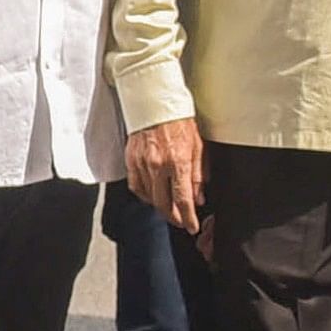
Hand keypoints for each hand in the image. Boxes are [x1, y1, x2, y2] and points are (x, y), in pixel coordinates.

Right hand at [126, 116, 205, 234]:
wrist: (156, 104)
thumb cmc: (180, 122)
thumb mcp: (199, 148)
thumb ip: (198, 175)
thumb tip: (198, 197)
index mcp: (178, 162)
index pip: (183, 199)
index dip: (188, 217)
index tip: (191, 226)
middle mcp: (158, 165)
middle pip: (163, 203)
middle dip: (173, 217)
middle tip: (180, 222)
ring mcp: (141, 163)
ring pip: (148, 196)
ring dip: (159, 206)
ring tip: (168, 209)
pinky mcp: (131, 159)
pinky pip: (136, 185)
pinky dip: (144, 194)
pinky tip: (152, 195)